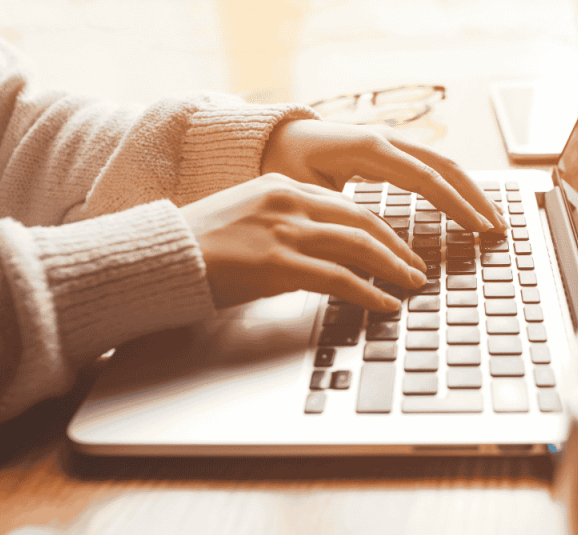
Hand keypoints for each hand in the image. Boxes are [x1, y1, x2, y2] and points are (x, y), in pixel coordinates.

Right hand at [180, 173, 427, 311]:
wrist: (161, 256)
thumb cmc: (197, 245)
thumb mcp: (245, 217)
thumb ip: (284, 224)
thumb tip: (318, 249)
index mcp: (279, 186)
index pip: (344, 204)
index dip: (378, 227)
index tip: (396, 244)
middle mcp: (287, 202)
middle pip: (360, 221)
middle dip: (395, 246)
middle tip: (415, 266)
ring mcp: (284, 231)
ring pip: (358, 246)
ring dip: (392, 267)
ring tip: (411, 285)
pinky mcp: (278, 263)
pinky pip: (339, 278)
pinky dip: (369, 292)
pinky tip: (384, 304)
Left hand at [261, 119, 506, 232]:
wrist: (272, 140)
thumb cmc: (285, 166)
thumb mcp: (310, 194)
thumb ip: (347, 214)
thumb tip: (383, 248)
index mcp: (368, 147)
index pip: (426, 177)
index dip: (456, 204)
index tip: (478, 229)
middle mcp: (386, 139)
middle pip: (447, 166)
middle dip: (476, 198)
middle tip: (499, 229)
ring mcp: (391, 142)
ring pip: (444, 165)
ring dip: (471, 192)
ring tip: (492, 221)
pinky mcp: (392, 151)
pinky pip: (432, 167)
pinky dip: (454, 187)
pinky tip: (466, 208)